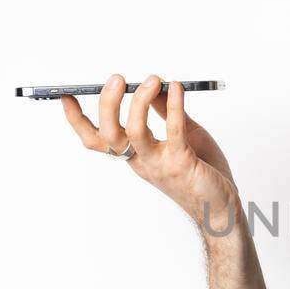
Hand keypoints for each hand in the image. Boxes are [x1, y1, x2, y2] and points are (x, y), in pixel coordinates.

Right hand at [61, 74, 239, 232]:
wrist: (223, 209)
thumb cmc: (202, 174)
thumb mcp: (183, 136)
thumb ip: (167, 112)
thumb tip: (155, 84)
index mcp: (136, 157)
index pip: (98, 141)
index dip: (78, 121)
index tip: (66, 97)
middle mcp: (142, 162)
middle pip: (109, 135)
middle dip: (107, 105)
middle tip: (115, 79)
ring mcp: (160, 164)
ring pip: (134, 133)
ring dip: (139, 102)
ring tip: (151, 79)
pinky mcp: (182, 163)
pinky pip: (174, 132)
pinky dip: (174, 107)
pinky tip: (177, 89)